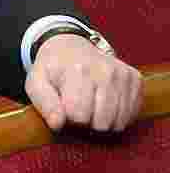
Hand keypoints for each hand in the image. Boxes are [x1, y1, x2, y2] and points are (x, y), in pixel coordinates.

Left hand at [25, 34, 142, 131]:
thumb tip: (58, 125)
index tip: (64, 108)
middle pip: (101, 122)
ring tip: (90, 107)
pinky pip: (131, 115)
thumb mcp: (37, 83)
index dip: (69, 119)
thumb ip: (44, 104)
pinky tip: (104, 105)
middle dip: (87, 123)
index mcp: (78, 71)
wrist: (71, 47)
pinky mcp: (135, 79)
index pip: (79, 116)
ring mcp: (123, 74)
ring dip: (102, 121)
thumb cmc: (52, 70)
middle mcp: (105, 70)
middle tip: (78, 109)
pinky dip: (117, 116)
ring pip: (118, 122)